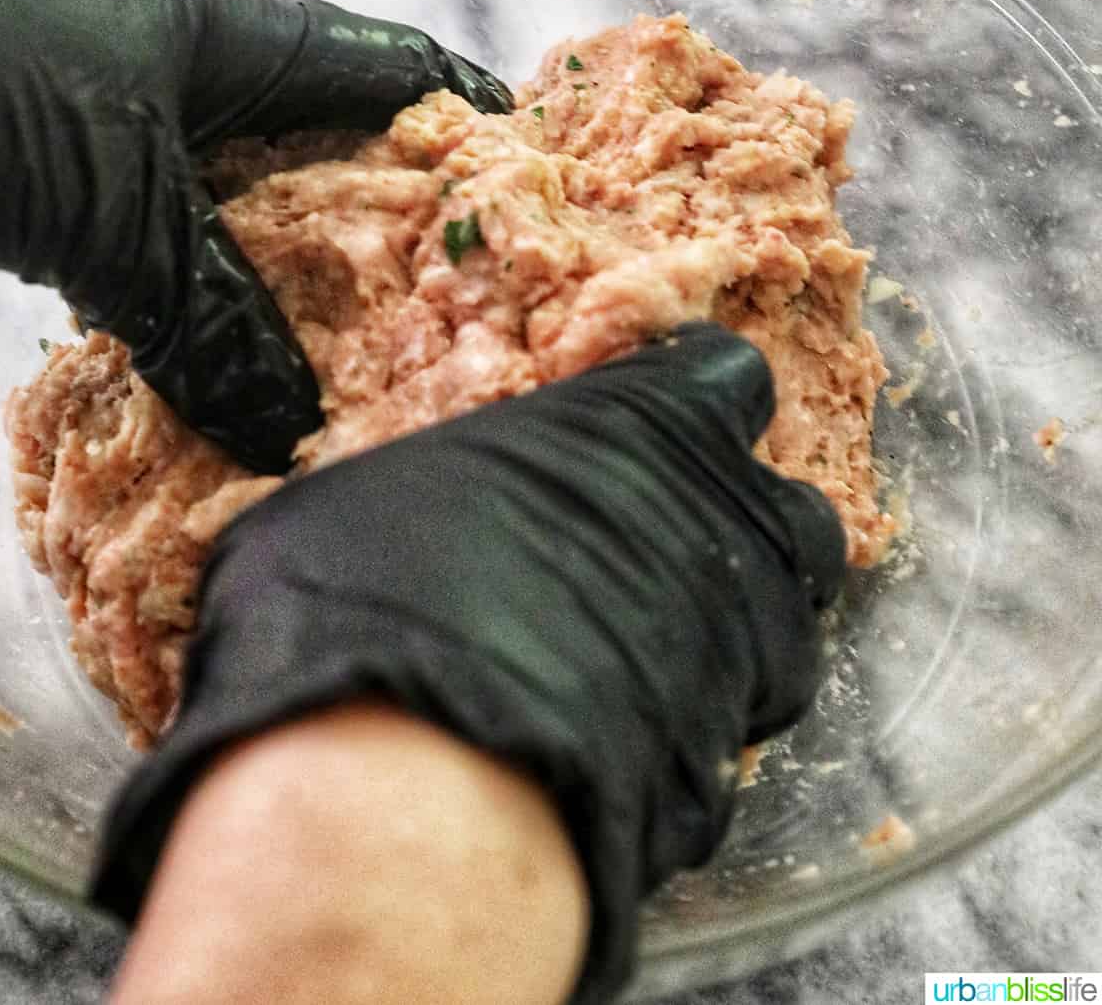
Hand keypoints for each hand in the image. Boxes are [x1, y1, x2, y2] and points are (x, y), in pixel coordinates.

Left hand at [0, 0, 510, 472]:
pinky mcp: (41, 162)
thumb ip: (208, 314)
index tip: (521, 173)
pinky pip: (143, 233)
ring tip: (334, 352)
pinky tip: (201, 353)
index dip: (459, 110)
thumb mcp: (109, 206)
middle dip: (372, 217)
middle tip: (434, 310)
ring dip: (267, 272)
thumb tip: (286, 421)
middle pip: (311, 137)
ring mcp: (106, 109)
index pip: (382, 60)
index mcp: (225, 32)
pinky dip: (175, 293)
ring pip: (224, 196)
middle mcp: (177, 61)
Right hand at [92, 323, 845, 1004]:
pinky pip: (727, 739)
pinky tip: (614, 748)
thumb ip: (438, 491)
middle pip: (790, 515)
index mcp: (647, 427)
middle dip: (742, 533)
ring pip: (784, 634)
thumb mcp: (363, 496)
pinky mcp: (727, 773)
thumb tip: (398, 513)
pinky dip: (686, 739)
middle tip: (656, 556)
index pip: (726, 377)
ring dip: (730, 639)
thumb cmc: (377, 591)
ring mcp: (743, 655)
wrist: (415, 776)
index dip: (695, 398)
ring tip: (638, 660)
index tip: (655, 420)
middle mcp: (723, 531)